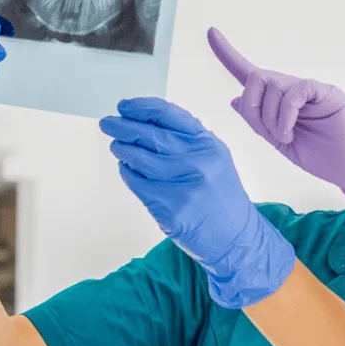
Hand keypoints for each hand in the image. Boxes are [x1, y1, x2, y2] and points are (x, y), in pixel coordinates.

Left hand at [99, 97, 294, 308]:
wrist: (236, 238)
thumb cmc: (221, 198)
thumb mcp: (214, 159)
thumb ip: (186, 140)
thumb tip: (144, 122)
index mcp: (208, 145)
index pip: (168, 115)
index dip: (141, 107)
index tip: (124, 107)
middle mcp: (198, 162)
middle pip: (149, 135)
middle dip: (123, 126)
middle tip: (108, 123)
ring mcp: (184, 186)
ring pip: (139, 159)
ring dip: (122, 150)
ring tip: (117, 147)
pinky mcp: (171, 209)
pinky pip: (138, 184)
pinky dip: (128, 174)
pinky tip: (127, 169)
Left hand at [207, 28, 344, 240]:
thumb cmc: (325, 158)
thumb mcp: (283, 144)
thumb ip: (260, 123)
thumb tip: (235, 101)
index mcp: (282, 103)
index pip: (252, 75)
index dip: (229, 55)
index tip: (210, 33)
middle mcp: (294, 91)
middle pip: (257, 79)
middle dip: (254, 108)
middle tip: (271, 134)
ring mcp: (311, 90)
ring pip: (272, 85)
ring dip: (271, 118)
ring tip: (288, 138)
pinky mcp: (326, 92)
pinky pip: (295, 91)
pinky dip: (285, 114)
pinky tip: (290, 133)